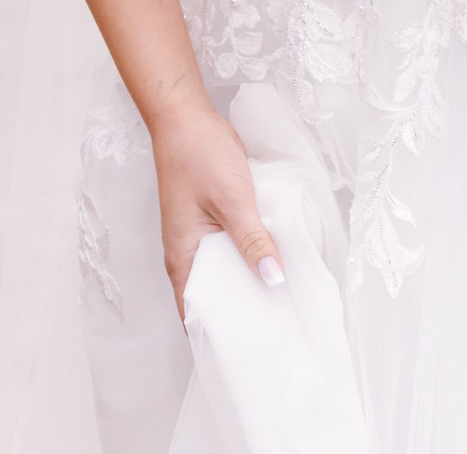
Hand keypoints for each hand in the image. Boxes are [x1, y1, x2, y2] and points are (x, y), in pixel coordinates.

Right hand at [149, 102, 281, 313]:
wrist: (186, 119)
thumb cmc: (200, 158)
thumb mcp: (232, 200)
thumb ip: (252, 239)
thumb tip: (273, 278)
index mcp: (182, 257)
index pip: (195, 310)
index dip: (219, 330)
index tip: (248, 346)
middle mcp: (188, 252)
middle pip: (215, 293)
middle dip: (243, 308)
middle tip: (279, 324)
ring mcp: (200, 235)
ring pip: (226, 268)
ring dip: (249, 278)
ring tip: (284, 295)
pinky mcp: (213, 219)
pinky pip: (233, 246)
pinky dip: (251, 253)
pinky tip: (276, 256)